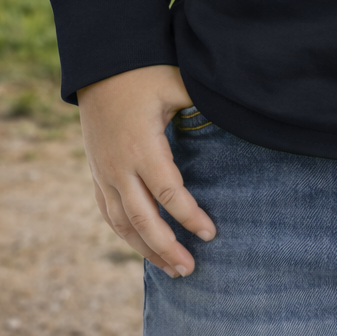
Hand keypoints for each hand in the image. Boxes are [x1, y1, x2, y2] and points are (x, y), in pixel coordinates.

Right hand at [77, 65, 215, 277]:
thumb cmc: (145, 72)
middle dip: (167, 248)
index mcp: (143, 146)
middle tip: (191, 270)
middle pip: (143, 220)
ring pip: (122, 223)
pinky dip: (125, 234)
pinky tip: (142, 247)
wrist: (100, 65)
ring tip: (171, 269)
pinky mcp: (95, 171)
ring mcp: (103, 172)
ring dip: (145, 249)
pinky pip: (107, 212)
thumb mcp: (177, 84)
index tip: (211, 234)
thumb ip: (204, 105)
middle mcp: (119, 166)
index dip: (190, 217)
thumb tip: (241, 111)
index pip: (168, 193)